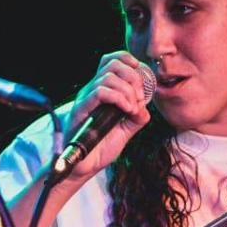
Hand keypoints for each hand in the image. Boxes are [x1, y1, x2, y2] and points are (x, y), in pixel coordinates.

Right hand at [61, 51, 151, 181]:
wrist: (85, 166)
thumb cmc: (101, 146)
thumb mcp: (126, 130)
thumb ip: (137, 117)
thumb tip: (145, 107)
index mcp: (101, 91)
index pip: (112, 60)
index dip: (129, 60)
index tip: (142, 77)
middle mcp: (91, 90)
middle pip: (112, 63)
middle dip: (133, 77)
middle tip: (140, 97)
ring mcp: (85, 99)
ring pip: (108, 77)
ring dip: (128, 91)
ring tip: (132, 108)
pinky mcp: (81, 110)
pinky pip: (100, 92)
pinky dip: (119, 98)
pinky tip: (126, 110)